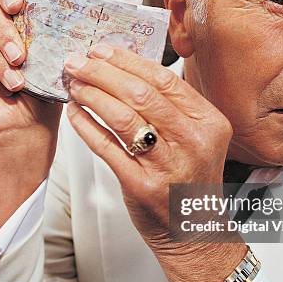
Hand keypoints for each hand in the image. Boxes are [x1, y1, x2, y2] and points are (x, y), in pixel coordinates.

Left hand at [64, 44, 246, 281]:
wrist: (194, 231)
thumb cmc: (189, 181)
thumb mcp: (196, 139)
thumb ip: (171, 108)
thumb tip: (125, 69)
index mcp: (209, 122)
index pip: (164, 79)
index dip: (128, 61)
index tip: (102, 50)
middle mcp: (193, 141)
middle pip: (142, 93)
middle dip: (103, 72)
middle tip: (78, 62)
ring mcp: (168, 166)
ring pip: (123, 118)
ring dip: (92, 95)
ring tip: (73, 85)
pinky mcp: (142, 187)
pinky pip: (107, 148)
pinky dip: (86, 127)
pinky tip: (74, 114)